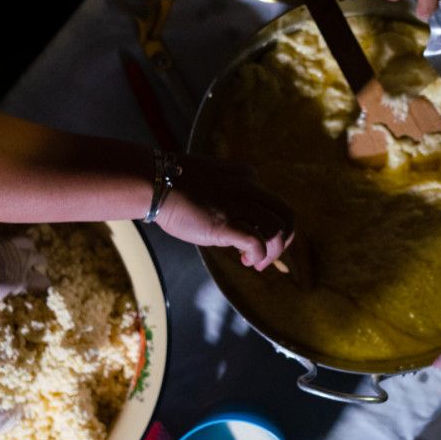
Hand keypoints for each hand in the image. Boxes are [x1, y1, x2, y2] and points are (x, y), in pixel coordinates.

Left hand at [0, 224, 48, 326]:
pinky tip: (2, 257)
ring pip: (27, 244)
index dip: (44, 288)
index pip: (40, 282)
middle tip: (34, 277)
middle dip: (40, 267)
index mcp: (12, 281)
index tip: (43, 293)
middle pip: (39, 258)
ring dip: (29, 253)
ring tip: (24, 263)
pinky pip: (7, 241)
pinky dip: (11, 248)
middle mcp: (12, 261)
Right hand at [154, 154, 293, 269]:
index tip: (255, 238)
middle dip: (284, 239)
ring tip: (257, 263)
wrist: (155, 182)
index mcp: (246, 176)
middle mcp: (248, 188)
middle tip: (269, 255)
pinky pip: (257, 242)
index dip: (269, 223)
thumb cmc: (174, 187)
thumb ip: (227, 198)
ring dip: (273, 251)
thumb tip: (235, 224)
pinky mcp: (226, 223)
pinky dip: (258, 255)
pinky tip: (247, 261)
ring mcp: (238, 205)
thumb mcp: (210, 185)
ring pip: (277, 229)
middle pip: (286, 214)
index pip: (272, 201)